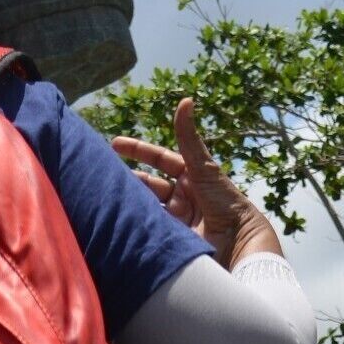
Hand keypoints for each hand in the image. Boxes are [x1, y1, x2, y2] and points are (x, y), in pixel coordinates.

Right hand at [109, 97, 281, 268]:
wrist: (239, 243)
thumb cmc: (225, 201)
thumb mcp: (203, 167)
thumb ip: (189, 137)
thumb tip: (186, 99)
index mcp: (190, 176)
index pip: (159, 159)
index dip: (138, 150)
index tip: (114, 144)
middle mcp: (181, 197)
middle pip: (148, 184)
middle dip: (128, 178)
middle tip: (104, 174)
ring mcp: (174, 219)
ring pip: (145, 206)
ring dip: (130, 201)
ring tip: (107, 196)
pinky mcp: (170, 240)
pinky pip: (148, 228)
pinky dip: (135, 223)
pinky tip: (120, 219)